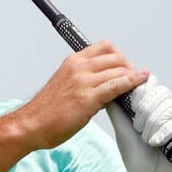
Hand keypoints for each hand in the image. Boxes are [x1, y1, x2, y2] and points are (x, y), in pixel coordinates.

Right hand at [17, 41, 147, 149]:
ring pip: (120, 70)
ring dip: (133, 78)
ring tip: (138, 87)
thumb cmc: (46, 111)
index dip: (120, 56)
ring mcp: (83, 82)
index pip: (104, 47)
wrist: (30, 125)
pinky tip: (140, 83)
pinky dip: (132, 83)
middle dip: (130, 67)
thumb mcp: (65, 85)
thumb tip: (108, 86)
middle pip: (116, 57)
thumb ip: (85, 80)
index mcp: (72, 62)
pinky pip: (117, 85)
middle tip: (134, 80)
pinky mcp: (88, 98)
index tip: (124, 68)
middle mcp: (78, 68)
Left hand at [106, 75, 171, 171]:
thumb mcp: (124, 137)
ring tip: (147, 140)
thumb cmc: (142, 163)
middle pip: (159, 92)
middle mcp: (168, 111)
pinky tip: (157, 142)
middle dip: (145, 108)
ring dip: (155, 122)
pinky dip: (167, 130)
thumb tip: (108, 92)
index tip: (131, 106)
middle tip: (137, 128)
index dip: (139, 91)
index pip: (147, 85)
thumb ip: (118, 115)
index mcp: (150, 109)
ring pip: (170, 105)